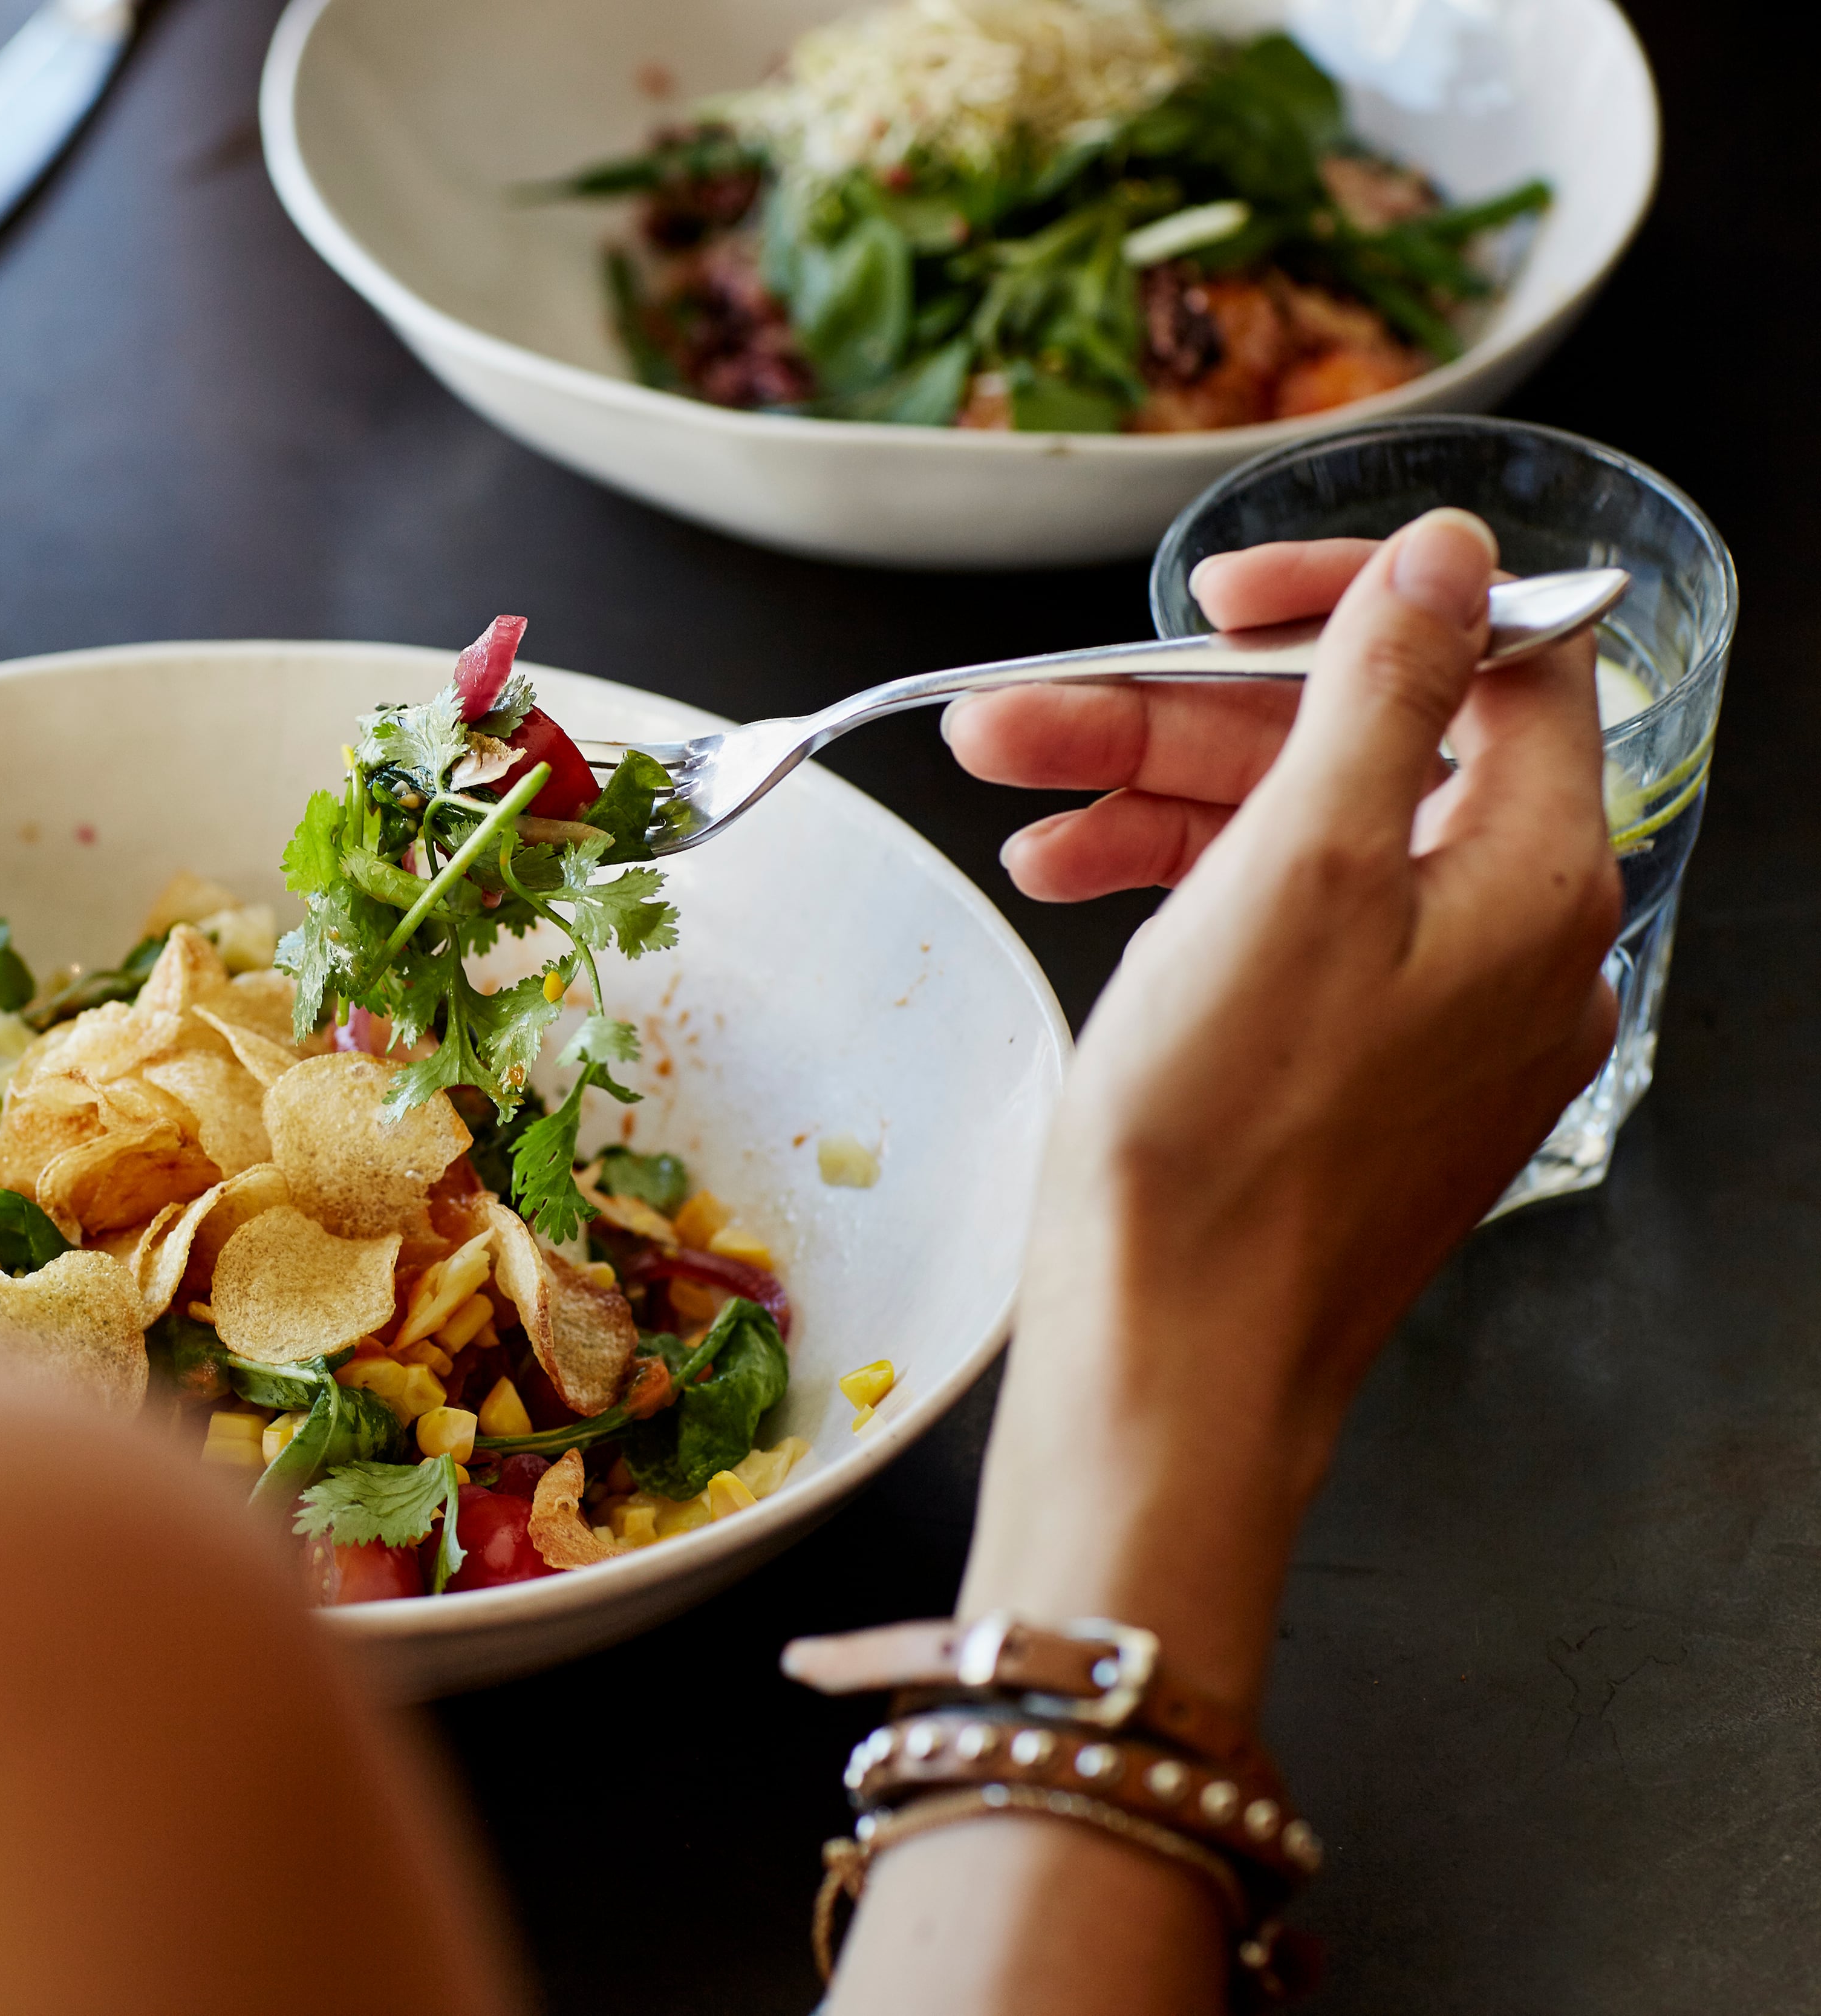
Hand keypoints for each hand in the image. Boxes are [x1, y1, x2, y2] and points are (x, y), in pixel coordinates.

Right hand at [957, 510, 1622, 1712]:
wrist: (1171, 1360)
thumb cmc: (1223, 1146)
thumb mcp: (1294, 870)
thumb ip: (1384, 691)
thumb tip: (1452, 558)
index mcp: (1532, 880)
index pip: (1488, 662)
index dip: (1348, 603)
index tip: (1218, 598)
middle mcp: (1509, 945)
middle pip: (1359, 752)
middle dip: (1180, 716)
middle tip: (1027, 712)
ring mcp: (1433, 1018)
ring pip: (1299, 842)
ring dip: (1149, 796)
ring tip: (1011, 797)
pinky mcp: (1355, 1076)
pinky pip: (1280, 934)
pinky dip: (1176, 891)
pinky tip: (1068, 878)